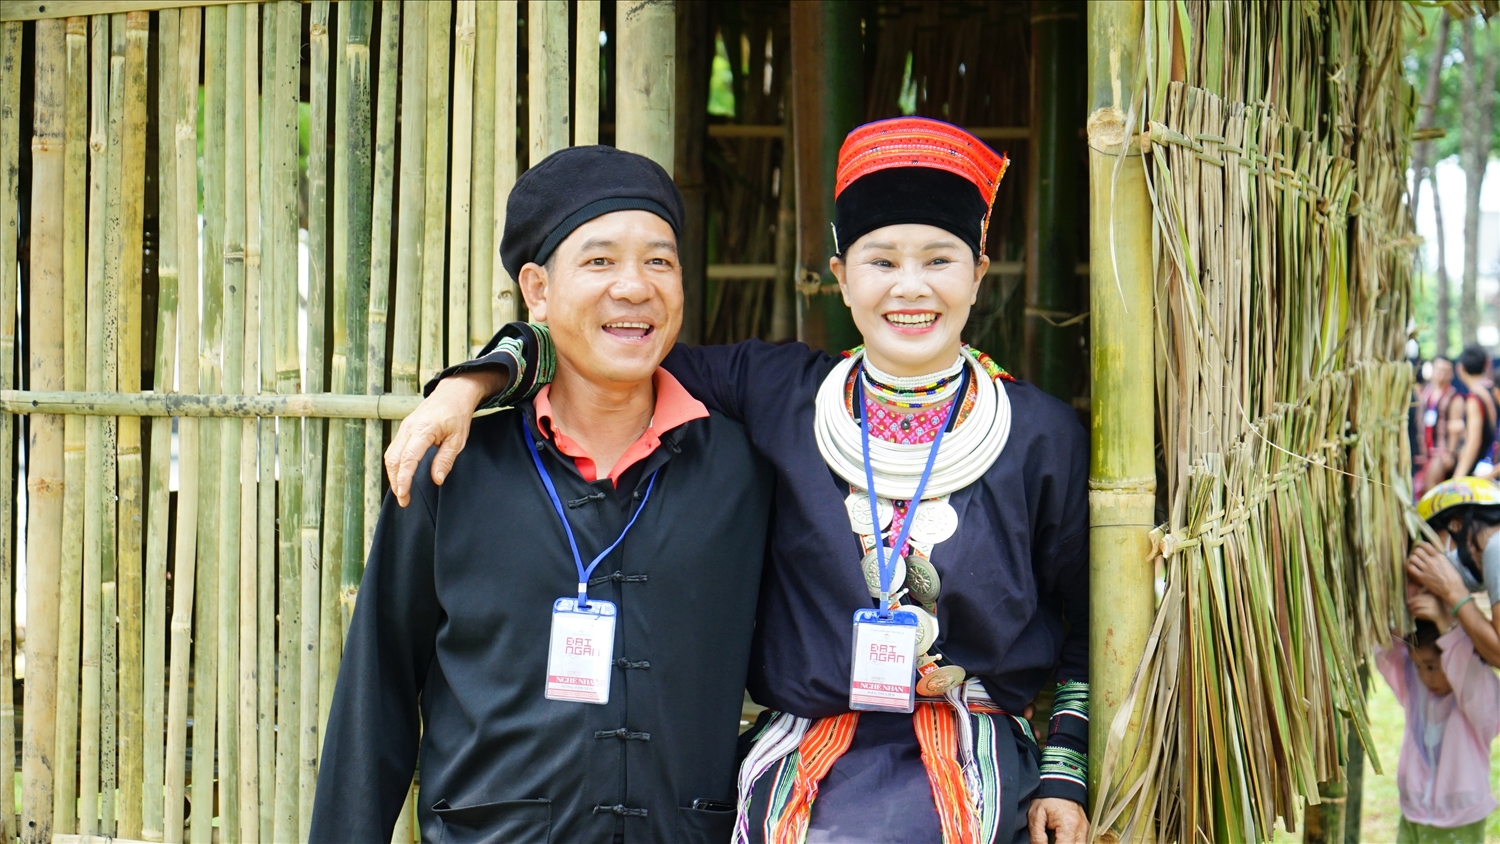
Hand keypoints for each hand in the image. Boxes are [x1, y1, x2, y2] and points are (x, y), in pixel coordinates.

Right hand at [383, 373, 500, 506]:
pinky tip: (401, 476)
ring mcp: (404, 428)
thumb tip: (437, 480)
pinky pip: (394, 449)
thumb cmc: (457, 414)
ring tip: (402, 492)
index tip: (404, 494)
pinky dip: (395, 465)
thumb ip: (446, 460)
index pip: (408, 458)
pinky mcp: (404, 429)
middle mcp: (408, 428)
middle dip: (396, 481)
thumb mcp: (458, 439)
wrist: (452, 393)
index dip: (404, 478)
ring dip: (394, 475)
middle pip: (394, 459)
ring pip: (391, 455)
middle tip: (404, 500)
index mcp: (423, 429)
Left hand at [1028, 797, 1087, 843]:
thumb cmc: (1046, 796)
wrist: (1058, 781)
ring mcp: (1085, 829)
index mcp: (1069, 825)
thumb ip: (1037, 836)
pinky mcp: (1085, 828)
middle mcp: (1081, 829)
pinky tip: (1061, 840)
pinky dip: (1071, 842)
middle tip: (1050, 841)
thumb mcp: (1035, 815)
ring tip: (1056, 839)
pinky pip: (1081, 842)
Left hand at [1406, 541, 1468, 606]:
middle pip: (1417, 551)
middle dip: (1415, 551)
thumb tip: (1431, 553)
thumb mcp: (1448, 563)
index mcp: (1439, 556)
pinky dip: (1409, 566)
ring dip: (1412, 559)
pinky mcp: (1422, 577)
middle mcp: (1431, 561)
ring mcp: (1426, 569)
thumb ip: (1439, 557)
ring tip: (1413, 561)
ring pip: (1412, 558)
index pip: (1426, 545)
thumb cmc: (1454, 577)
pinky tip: (1412, 567)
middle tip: (1415, 554)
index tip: (1418, 545)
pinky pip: (1410, 568)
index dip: (1420, 544)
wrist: (1453, 589)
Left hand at [1407, 590, 1452, 631]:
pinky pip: (1419, 611)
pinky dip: (1415, 613)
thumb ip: (1424, 598)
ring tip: (1410, 610)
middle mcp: (1432, 600)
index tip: (1408, 601)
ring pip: (1417, 605)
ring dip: (1412, 608)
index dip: (1412, 599)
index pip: (1419, 596)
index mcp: (1432, 596)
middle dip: (1411, 603)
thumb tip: (1411, 598)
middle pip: (1417, 600)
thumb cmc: (1436, 610)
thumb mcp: (1431, 602)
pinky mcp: (1430, 612)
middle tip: (1408, 606)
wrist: (1444, 618)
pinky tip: (1414, 614)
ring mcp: (1432, 606)